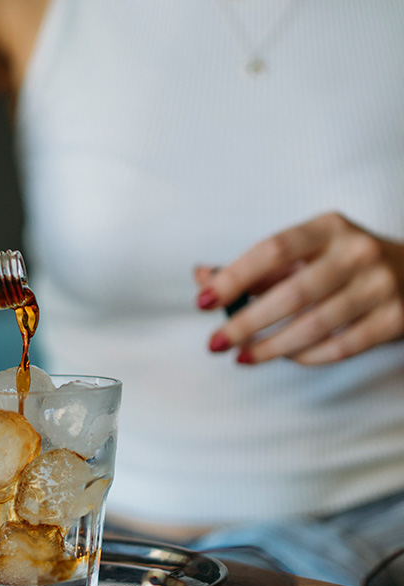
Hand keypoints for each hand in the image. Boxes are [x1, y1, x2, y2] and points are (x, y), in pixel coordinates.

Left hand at [195, 212, 403, 364]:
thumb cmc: (341, 263)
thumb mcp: (303, 254)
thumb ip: (253, 268)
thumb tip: (202, 278)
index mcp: (327, 228)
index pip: (272, 249)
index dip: (234, 277)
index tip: (203, 301)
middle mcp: (357, 252)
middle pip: (292, 293)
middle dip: (246, 322)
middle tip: (215, 342)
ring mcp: (380, 285)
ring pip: (315, 325)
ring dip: (270, 347)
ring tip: (242, 356)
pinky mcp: (394, 319)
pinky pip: (342, 346)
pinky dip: (307, 356)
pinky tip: (284, 357)